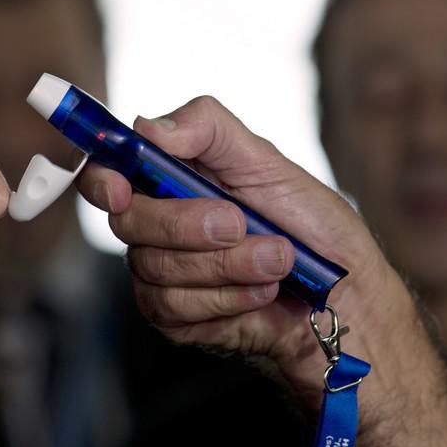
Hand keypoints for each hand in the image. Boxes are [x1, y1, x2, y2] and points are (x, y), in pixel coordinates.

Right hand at [76, 96, 406, 399]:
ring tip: (276, 260)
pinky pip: (176, 308)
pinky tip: (262, 292)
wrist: (344, 295)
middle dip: (188, 225)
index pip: (108, 172)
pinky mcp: (176, 319)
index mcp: (170, 179)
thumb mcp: (268, 162)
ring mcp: (162, 274)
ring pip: (156, 269)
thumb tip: (148, 127)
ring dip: (226, 264)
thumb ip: (208, 130)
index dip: (102, 179)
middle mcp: (157, 225)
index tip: (124, 189)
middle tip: (241, 223)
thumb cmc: (310, 225)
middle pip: (129, 222)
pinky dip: (229, 297)